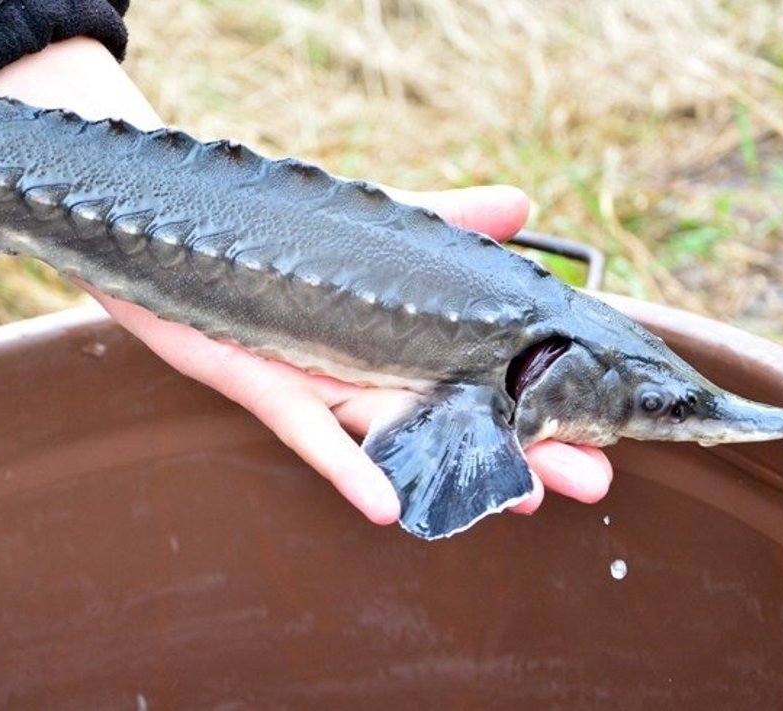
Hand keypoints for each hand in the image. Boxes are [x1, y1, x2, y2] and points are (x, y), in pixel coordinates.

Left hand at [0, 40, 613, 525]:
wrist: (180, 226)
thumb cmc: (282, 232)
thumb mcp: (377, 223)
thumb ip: (448, 220)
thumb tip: (525, 206)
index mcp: (403, 334)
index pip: (489, 374)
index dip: (543, 404)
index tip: (602, 432)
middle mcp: (371, 367)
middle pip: (460, 417)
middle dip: (524, 450)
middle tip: (587, 483)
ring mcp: (324, 382)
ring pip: (400, 435)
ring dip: (456, 468)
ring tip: (515, 498)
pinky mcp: (269, 385)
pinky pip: (312, 434)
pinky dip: (347, 466)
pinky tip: (390, 505)